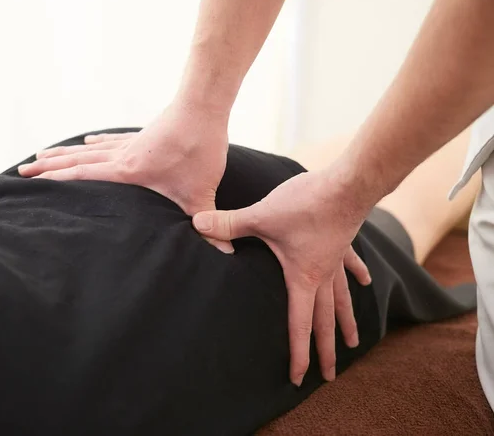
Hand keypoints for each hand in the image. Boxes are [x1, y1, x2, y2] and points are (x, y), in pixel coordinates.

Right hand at [18, 101, 233, 252]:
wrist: (204, 107)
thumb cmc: (199, 149)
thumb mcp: (201, 193)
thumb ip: (207, 224)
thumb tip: (223, 254)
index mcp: (127, 171)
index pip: (83, 176)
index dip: (56, 181)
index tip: (31, 183)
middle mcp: (121, 155)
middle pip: (76, 160)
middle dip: (48, 167)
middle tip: (21, 170)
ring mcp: (130, 143)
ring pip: (88, 148)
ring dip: (64, 152)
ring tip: (41, 154)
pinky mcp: (142, 135)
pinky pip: (110, 139)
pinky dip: (95, 141)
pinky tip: (88, 138)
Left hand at [192, 169, 371, 384]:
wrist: (347, 182)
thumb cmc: (306, 203)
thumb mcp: (262, 216)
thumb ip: (228, 224)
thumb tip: (196, 223)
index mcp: (303, 278)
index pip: (299, 324)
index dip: (298, 353)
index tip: (299, 379)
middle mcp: (323, 275)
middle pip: (325, 320)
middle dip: (325, 350)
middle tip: (329, 376)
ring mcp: (336, 260)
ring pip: (341, 299)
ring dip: (345, 322)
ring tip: (354, 343)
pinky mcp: (343, 242)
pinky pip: (350, 266)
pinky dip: (356, 276)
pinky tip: (366, 283)